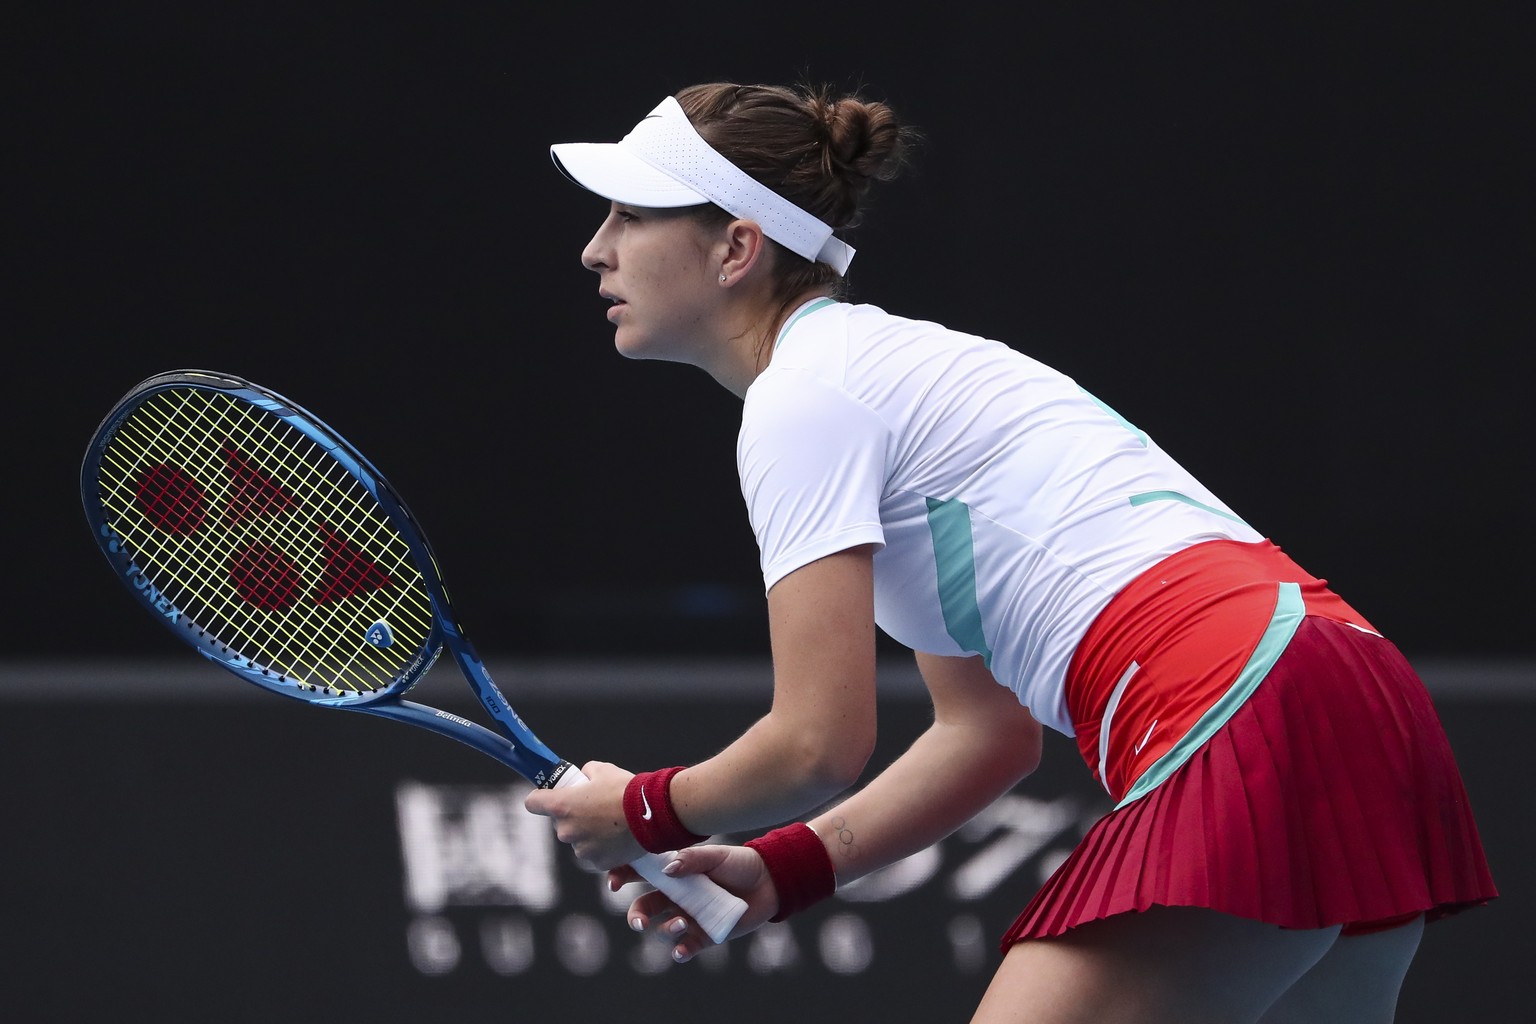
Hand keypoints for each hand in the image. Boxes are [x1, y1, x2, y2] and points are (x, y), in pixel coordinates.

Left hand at [523, 760, 644, 869]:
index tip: (547, 797)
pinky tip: (617, 836)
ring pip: (578, 840)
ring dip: (588, 833)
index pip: (532, 803)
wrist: (652, 815)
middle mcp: (566, 830)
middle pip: (560, 823)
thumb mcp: (603, 771)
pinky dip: (601, 847)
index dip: (540, 799)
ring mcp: (581, 849)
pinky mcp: (597, 863)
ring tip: (610, 823)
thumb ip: (587, 774)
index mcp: (561, 805)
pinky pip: (593, 854)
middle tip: (595, 809)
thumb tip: (585, 778)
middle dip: (573, 817)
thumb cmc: (626, 790)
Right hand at [617, 844, 780, 962]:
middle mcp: (677, 896)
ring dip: (666, 930)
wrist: (770, 882)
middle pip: (644, 908)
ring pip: (663, 929)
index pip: (641, 875)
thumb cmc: (740, 863)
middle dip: (636, 917)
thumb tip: (666, 870)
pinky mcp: (705, 935)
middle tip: (639, 923)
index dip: (622, 877)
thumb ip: (691, 860)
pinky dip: (680, 952)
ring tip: (681, 923)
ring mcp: (689, 916)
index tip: (614, 883)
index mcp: (674, 873)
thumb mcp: (717, 855)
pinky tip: (681, 951)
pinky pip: (685, 947)